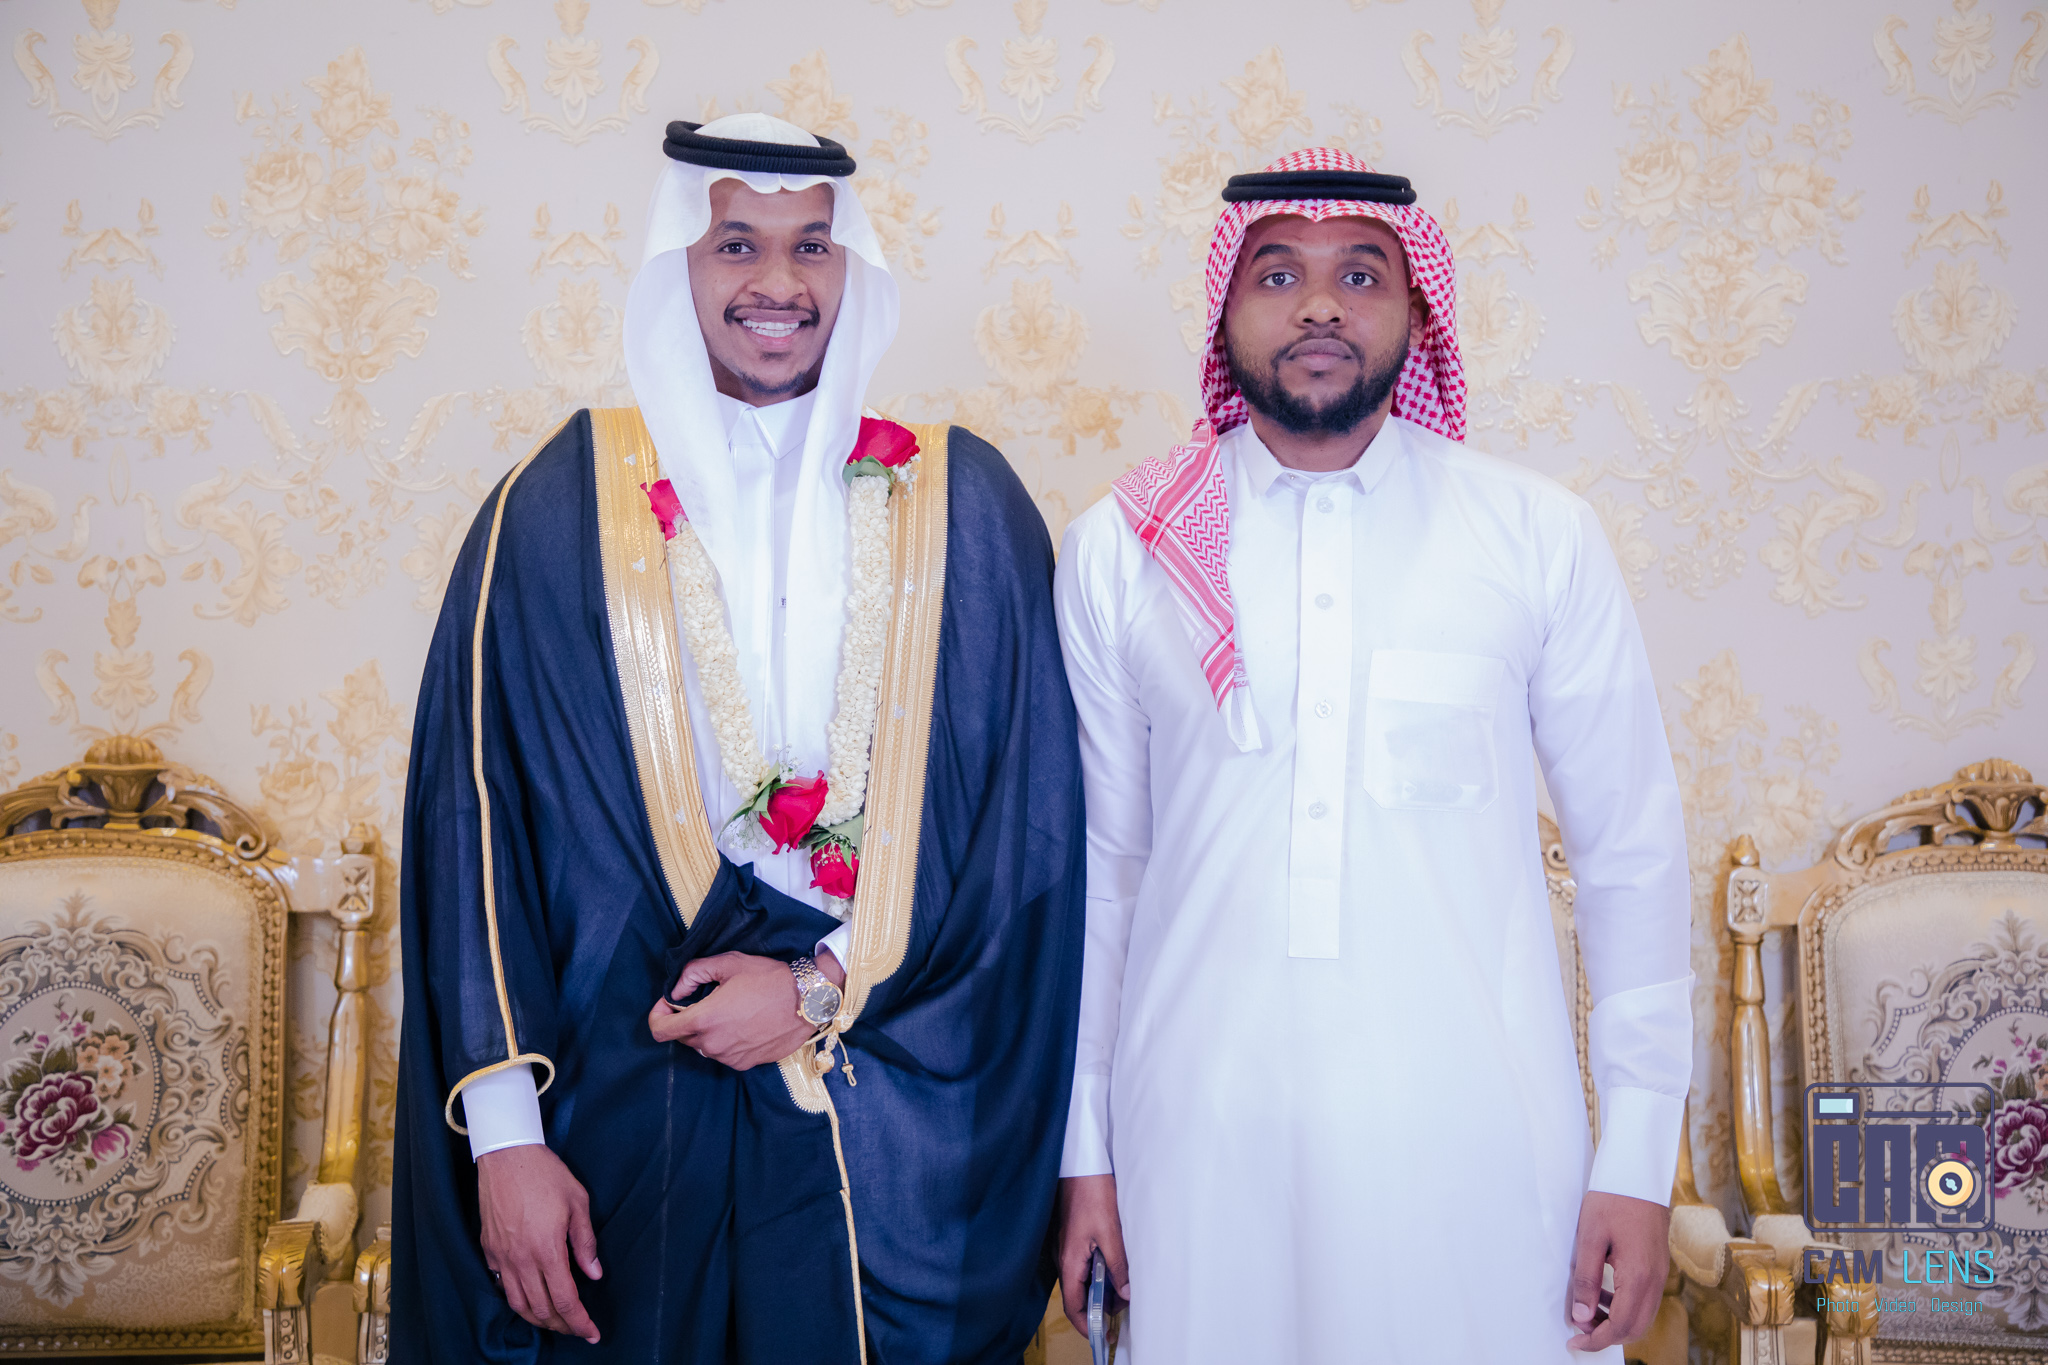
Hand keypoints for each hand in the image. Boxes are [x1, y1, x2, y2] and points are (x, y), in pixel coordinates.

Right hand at [477, 1144, 601, 1342]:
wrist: (506, 1155)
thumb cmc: (546, 1174)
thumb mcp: (578, 1203)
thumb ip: (585, 1243)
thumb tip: (595, 1274)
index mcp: (547, 1250)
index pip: (565, 1300)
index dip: (580, 1322)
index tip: (592, 1333)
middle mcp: (521, 1260)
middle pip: (541, 1310)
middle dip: (562, 1325)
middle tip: (577, 1328)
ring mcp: (501, 1257)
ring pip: (518, 1304)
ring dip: (538, 1318)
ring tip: (555, 1320)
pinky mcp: (488, 1250)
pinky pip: (502, 1286)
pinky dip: (518, 1300)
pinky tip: (530, 1297)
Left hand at [647, 949, 843, 1069]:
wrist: (808, 1000)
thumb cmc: (768, 978)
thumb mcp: (728, 963)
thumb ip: (693, 973)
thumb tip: (676, 991)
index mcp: (704, 1020)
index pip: (660, 1030)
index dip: (657, 1015)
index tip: (667, 1003)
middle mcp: (712, 1044)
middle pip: (682, 1037)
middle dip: (686, 1020)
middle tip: (706, 1001)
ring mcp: (729, 1057)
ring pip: (704, 1046)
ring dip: (708, 1031)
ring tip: (730, 1012)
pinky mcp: (745, 1064)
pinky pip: (724, 1053)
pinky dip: (726, 1041)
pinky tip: (744, 1024)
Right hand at [1056, 1174, 1130, 1336]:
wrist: (1082, 1165)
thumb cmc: (1092, 1193)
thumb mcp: (1111, 1233)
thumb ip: (1118, 1266)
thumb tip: (1125, 1294)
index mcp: (1069, 1260)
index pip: (1073, 1305)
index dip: (1087, 1324)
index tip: (1103, 1334)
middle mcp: (1064, 1257)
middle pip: (1077, 1295)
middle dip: (1098, 1307)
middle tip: (1123, 1307)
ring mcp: (1067, 1247)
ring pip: (1082, 1279)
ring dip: (1100, 1289)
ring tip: (1124, 1288)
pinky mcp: (1073, 1237)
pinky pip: (1083, 1264)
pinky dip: (1099, 1272)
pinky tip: (1115, 1267)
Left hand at [1565, 1190, 1669, 1351]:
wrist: (1638, 1176)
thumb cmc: (1611, 1201)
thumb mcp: (1590, 1238)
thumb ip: (1586, 1280)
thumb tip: (1581, 1317)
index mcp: (1638, 1275)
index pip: (1621, 1325)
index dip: (1597, 1340)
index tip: (1575, 1343)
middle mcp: (1655, 1280)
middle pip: (1635, 1327)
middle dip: (1607, 1335)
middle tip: (1579, 1330)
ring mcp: (1660, 1274)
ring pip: (1642, 1316)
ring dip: (1616, 1322)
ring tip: (1587, 1311)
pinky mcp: (1658, 1266)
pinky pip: (1644, 1299)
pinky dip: (1625, 1306)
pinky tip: (1603, 1294)